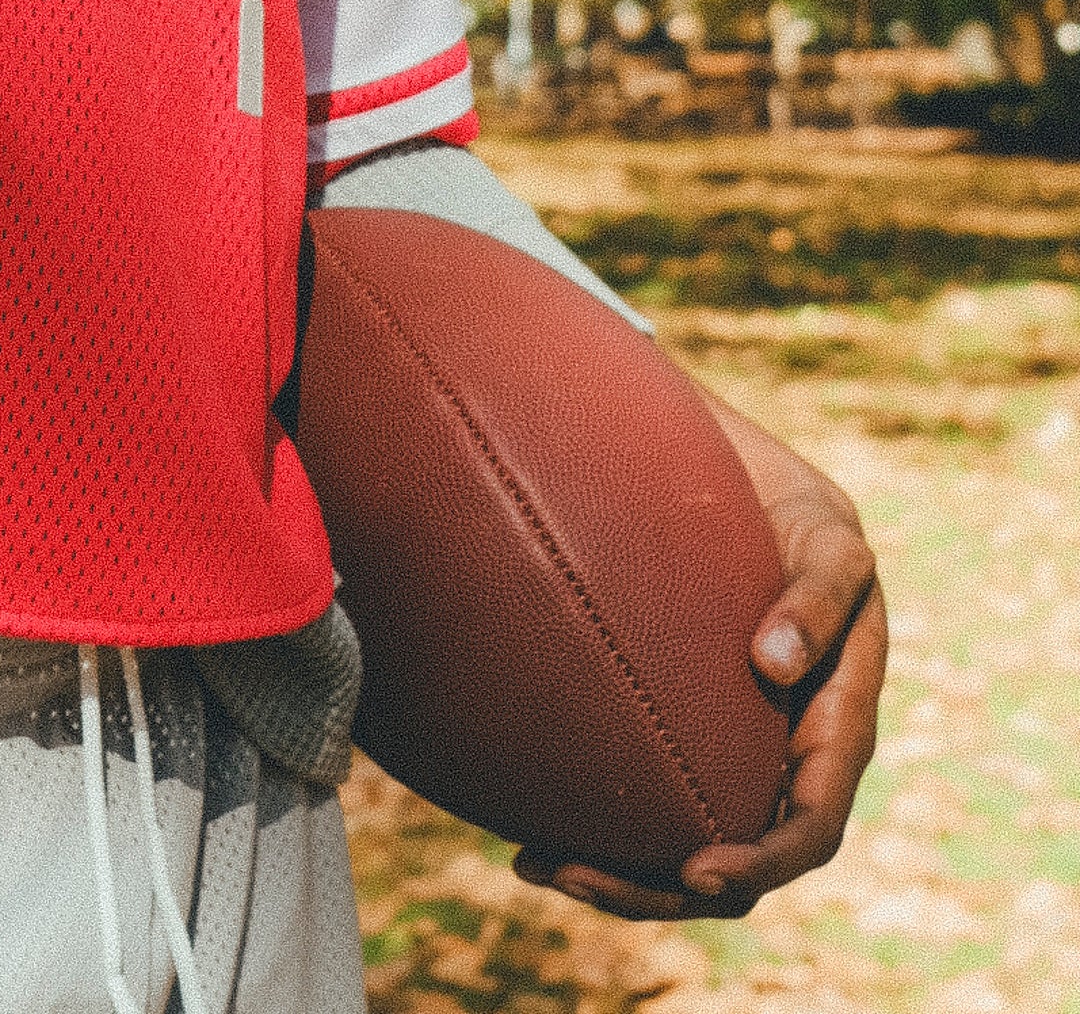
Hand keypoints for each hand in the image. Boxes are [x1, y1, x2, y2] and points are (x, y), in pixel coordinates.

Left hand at [515, 393, 885, 920]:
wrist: (737, 474)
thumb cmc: (795, 507)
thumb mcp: (830, 539)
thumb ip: (820, 596)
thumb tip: (772, 665)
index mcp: (835, 728)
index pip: (811, 825)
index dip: (763, 861)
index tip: (699, 869)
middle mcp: (781, 757)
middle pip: (738, 863)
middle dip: (662, 888)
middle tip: (579, 875)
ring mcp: (728, 751)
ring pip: (682, 848)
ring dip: (617, 873)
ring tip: (537, 864)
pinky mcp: (675, 732)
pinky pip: (644, 798)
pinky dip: (595, 824)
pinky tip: (527, 826)